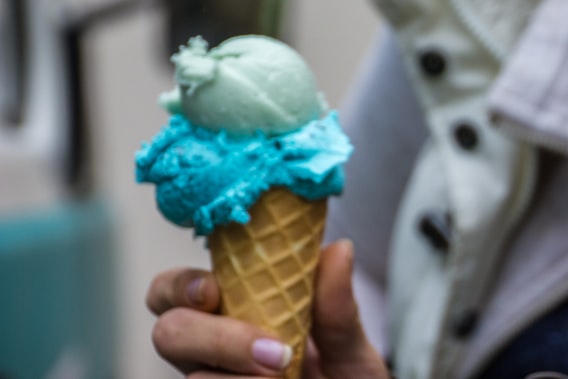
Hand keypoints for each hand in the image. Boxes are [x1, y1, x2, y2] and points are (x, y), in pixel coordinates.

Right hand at [146, 239, 389, 378]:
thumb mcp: (351, 348)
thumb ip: (338, 307)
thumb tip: (340, 249)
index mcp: (232, 312)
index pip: (176, 288)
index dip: (182, 285)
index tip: (214, 290)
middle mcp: (211, 352)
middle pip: (169, 331)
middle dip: (215, 338)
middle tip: (273, 353)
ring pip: (193, 378)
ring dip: (236, 377)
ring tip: (285, 377)